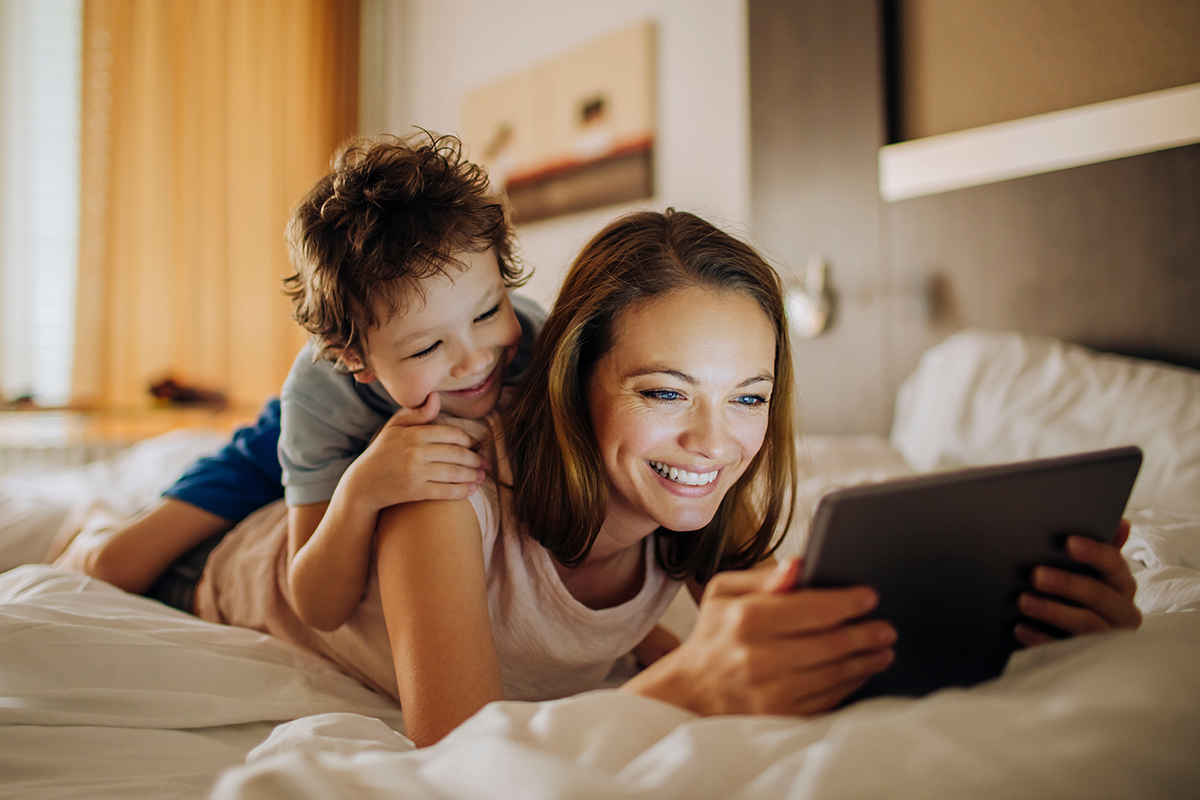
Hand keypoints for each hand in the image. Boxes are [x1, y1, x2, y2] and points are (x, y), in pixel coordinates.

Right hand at [348, 393, 486, 510]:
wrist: (363, 484)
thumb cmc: (382, 452)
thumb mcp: (395, 427)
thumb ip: (418, 413)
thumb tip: (436, 396)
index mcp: (414, 434)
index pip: (451, 433)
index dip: (469, 440)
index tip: (476, 445)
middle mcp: (416, 452)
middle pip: (457, 453)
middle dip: (476, 459)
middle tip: (485, 462)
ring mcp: (416, 473)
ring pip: (454, 472)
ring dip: (473, 474)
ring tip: (482, 475)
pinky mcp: (415, 492)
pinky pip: (445, 491)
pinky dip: (462, 490)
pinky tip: (472, 489)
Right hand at [622, 558, 895, 716]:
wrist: (693, 688)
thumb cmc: (715, 632)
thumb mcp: (726, 591)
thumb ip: (766, 578)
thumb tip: (800, 565)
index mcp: (747, 618)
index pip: (814, 608)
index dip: (849, 602)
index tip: (870, 596)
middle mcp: (759, 656)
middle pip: (831, 643)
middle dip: (866, 633)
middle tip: (886, 626)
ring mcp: (771, 691)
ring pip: (835, 673)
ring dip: (866, 660)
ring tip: (882, 648)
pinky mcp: (779, 716)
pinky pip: (827, 699)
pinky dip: (850, 684)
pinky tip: (861, 670)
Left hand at [1014, 519, 1141, 646]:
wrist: (1089, 645)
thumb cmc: (1087, 598)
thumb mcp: (1095, 575)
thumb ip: (1104, 549)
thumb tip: (1121, 521)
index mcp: (1122, 585)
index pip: (1114, 564)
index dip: (1093, 552)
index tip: (1067, 543)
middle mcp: (1122, 612)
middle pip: (1099, 596)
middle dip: (1067, 584)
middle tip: (1035, 575)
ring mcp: (1109, 639)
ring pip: (1086, 625)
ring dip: (1052, 611)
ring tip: (1023, 601)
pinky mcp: (1089, 660)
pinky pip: (1067, 652)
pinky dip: (1042, 640)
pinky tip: (1020, 628)